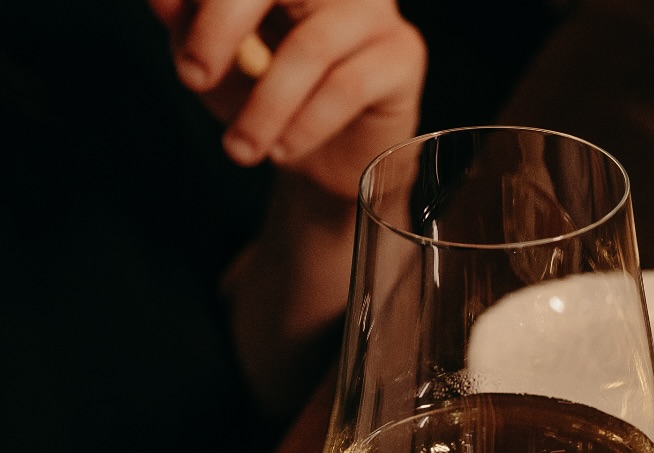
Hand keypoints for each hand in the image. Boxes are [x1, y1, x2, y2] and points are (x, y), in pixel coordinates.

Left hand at [151, 0, 425, 201]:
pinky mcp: (403, 55)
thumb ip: (187, 23)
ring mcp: (375, 10)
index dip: (209, 1)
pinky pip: (349, 86)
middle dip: (222, 24)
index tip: (179, 50)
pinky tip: (285, 151)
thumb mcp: (217, 62)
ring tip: (240, 148)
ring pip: (310, 47)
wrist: (328, 164)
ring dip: (266, 105)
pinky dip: (307, 124)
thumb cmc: (271, 101)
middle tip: (193, 78)